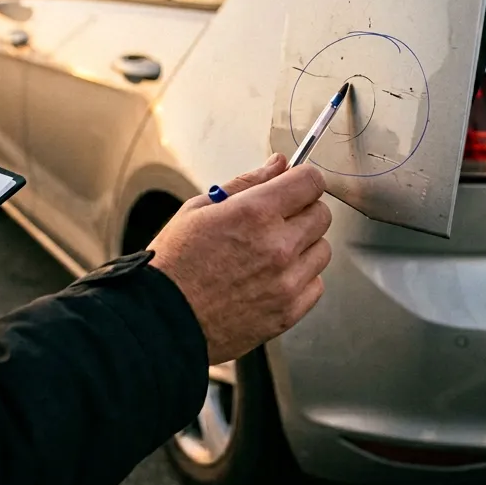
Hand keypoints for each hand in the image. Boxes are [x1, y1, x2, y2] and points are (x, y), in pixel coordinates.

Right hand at [148, 154, 331, 364]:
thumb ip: (246, 183)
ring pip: (322, 250)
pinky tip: (272, 279)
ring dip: (303, 247)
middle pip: (322, 214)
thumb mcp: (198, 209)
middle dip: (302, 211)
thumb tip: (279, 164)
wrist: (163, 321)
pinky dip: (300, 279)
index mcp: (255, 213)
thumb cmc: (174, 264)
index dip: (302, 180)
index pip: (310, 182)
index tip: (293, 186)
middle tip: (274, 222)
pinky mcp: (288, 312)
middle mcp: (278, 246)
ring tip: (270, 254)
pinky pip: (316, 284)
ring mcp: (286, 282)